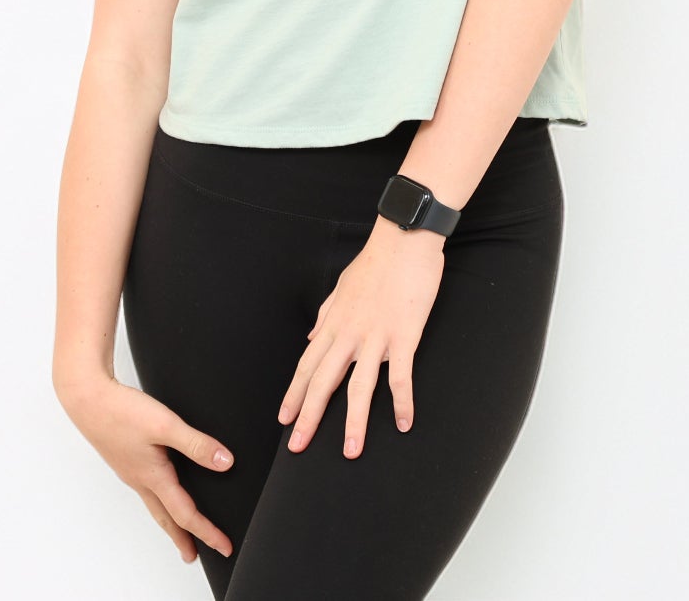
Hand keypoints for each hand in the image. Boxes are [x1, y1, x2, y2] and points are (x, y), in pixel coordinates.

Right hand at [56, 373, 235, 564]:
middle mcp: (140, 479)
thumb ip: (196, 444)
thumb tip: (225, 463)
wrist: (87, 399)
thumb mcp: (166, 425)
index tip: (224, 547)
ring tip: (180, 529)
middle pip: (166, 518)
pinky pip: (147, 488)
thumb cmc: (121, 412)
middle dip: (183, 539)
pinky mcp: (126, 458)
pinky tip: (161, 487)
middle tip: (194, 555)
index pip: (185, 514)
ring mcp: (131, 470)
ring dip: (171, 520)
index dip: (207, 532)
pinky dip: (159, 498)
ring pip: (155, 504)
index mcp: (153, 477)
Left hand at [277, 217, 445, 458]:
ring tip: (350, 452)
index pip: (307, 365)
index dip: (294, 394)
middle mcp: (349, 333)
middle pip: (324, 382)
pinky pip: (400, 376)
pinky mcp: (404, 335)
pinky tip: (403, 423)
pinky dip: (401, 402)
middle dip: (309, 417)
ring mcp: (376, 336)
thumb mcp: (341, 285)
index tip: (284, 420)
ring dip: (354, 422)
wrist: (404, 238)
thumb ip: (325, 313)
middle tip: (298, 448)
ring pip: (360, 387)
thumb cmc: (376, 260)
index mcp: (334, 322)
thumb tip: (311, 336)